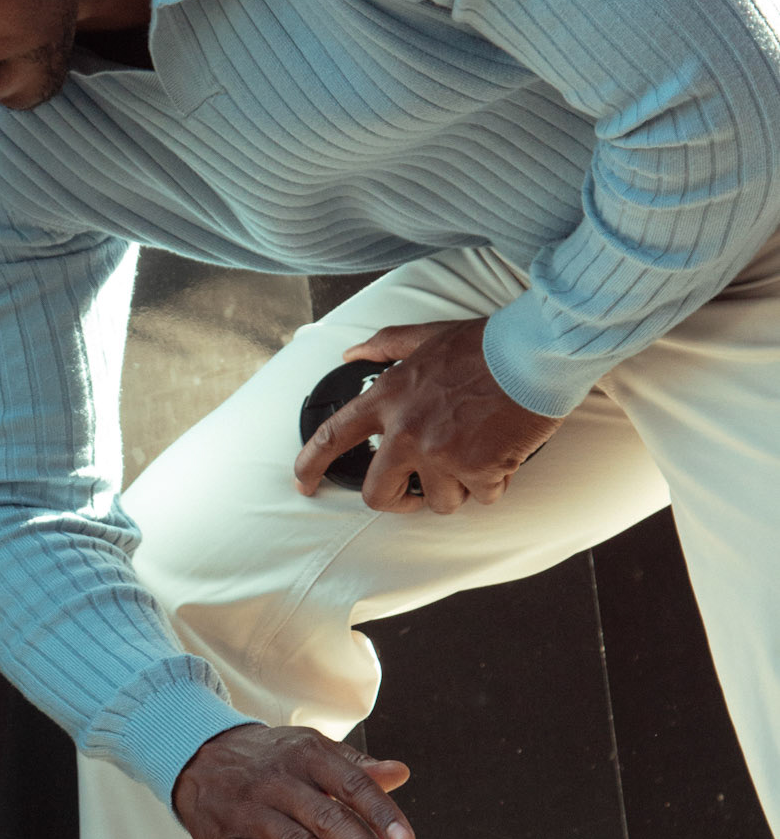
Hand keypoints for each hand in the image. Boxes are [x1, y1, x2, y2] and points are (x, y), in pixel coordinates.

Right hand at [172, 724, 414, 838]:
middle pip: (326, 818)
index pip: (351, 785)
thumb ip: (356, 770)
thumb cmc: (274, 761)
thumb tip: (401, 774)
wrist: (200, 758)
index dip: (380, 814)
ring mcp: (249, 811)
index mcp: (308, 756)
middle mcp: (278, 781)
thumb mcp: (312, 754)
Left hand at [293, 317, 560, 513]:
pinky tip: (505, 451)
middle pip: (377, 495)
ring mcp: (440, 453)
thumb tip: (350, 354)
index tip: (303, 485)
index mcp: (387, 397)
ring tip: (478, 453)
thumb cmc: (485, 343)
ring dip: (458, 487)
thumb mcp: (426, 336)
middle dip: (396, 501)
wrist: (536, 350)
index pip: (332, 437)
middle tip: (413, 494)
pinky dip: (496, 481)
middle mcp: (406, 430)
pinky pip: (482, 496)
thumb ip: (385, 344)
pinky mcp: (477, 470)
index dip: (310, 466)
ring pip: (438, 502)